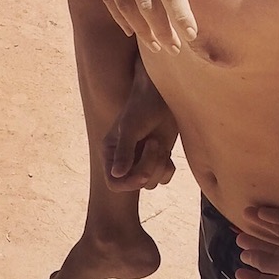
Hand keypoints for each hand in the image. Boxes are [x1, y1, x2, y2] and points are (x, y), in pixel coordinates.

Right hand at [101, 64, 177, 190]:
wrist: (162, 94)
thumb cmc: (143, 105)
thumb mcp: (130, 127)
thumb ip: (124, 151)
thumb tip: (116, 175)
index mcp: (110, 153)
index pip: (114, 184)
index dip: (130, 183)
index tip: (144, 172)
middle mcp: (124, 160)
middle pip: (136, 184)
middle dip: (149, 167)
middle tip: (154, 142)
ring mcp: (142, 160)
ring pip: (151, 182)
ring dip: (159, 165)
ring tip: (158, 141)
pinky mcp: (158, 158)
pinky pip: (163, 178)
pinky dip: (168, 168)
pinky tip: (166, 150)